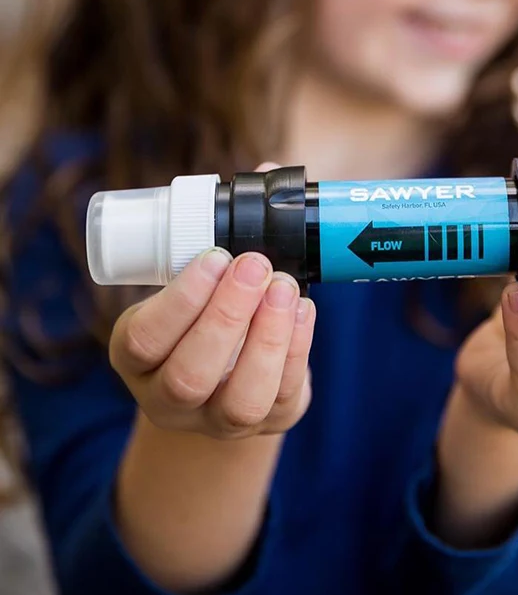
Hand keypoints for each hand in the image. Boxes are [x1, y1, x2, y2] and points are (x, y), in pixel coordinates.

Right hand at [109, 162, 315, 439]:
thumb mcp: (194, 278)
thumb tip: (267, 172)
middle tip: (255, 263)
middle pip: (189, 375)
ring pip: (239, 402)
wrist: (224, 375)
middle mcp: (168, 398)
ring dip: (267, 339)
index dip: (180, 300)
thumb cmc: (205, 307)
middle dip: (226, 315)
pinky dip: (297, 350)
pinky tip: (303, 309)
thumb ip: (221, 229)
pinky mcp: (269, 422)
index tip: (214, 255)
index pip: (144, 340)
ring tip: (285, 287)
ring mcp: (218, 421)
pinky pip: (282, 398)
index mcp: (136, 355)